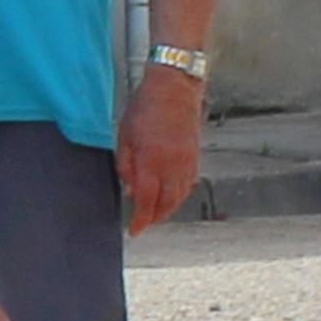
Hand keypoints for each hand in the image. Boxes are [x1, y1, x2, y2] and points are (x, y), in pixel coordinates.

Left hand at [119, 65, 204, 232]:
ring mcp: (188, 162)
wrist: (175, 89)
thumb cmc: (144, 109)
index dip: (140, 220)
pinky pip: (189, 183)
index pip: (146, 201)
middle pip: (167, 203)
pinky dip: (180, 195)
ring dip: (168, 209)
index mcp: (152, 162)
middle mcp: (173, 166)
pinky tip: (172, 196)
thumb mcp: (124, 137)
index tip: (133, 231)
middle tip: (144, 224)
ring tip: (156, 214)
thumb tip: (129, 189)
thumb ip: (126, 165)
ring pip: (181, 195)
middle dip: (155, 218)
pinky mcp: (196, 156)